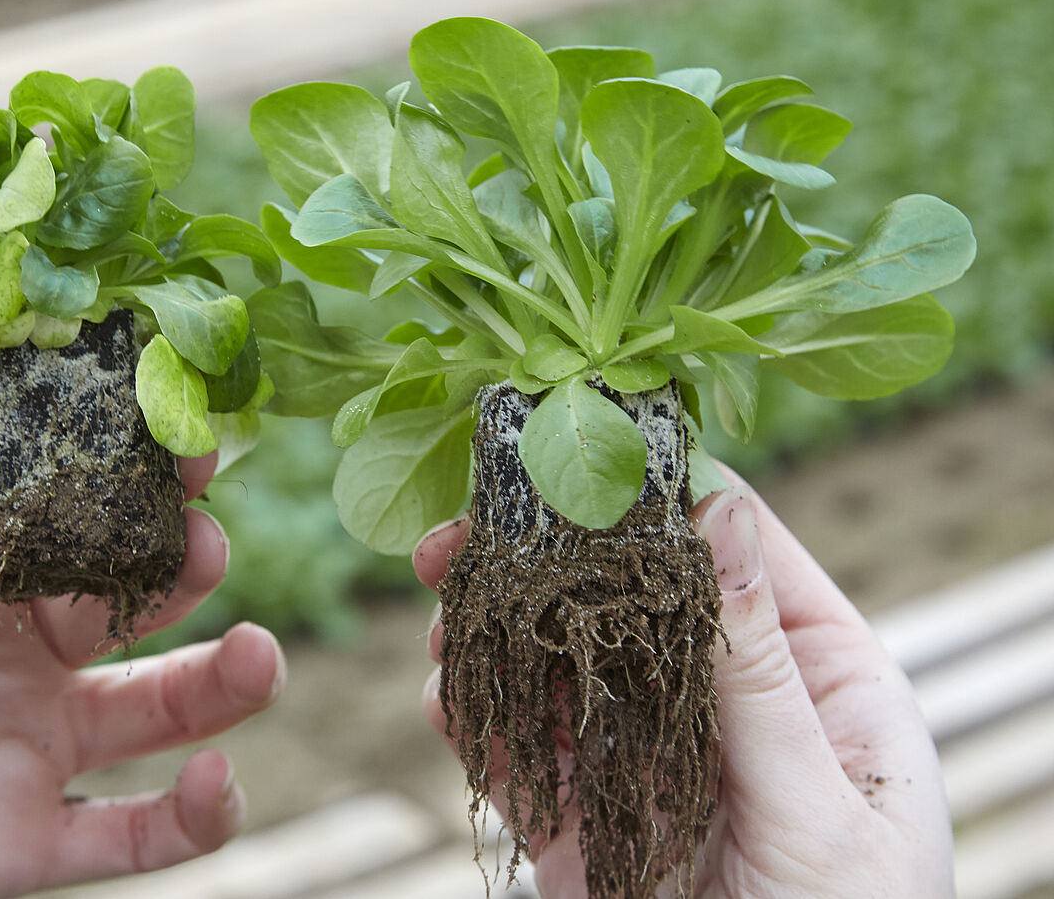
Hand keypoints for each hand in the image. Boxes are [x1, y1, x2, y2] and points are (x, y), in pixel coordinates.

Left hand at [0, 453, 285, 898]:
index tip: (178, 435)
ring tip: (259, 656)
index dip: (126, 473)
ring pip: (159, 708)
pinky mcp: (15, 842)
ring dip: (224, 682)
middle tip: (205, 537)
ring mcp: (21, 743)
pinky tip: (217, 783)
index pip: (67, 507)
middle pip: (129, 597)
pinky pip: (129, 836)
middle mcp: (9, 647)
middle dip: (181, 563)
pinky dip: (192, 818)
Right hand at [415, 475, 952, 897]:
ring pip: (560, 664)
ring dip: (495, 634)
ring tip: (445, 617)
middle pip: (621, 596)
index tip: (568, 451)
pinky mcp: (590, 813)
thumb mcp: (820, 801)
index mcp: (813, 672)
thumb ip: (758, 670)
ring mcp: (647, 749)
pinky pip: (526, 752)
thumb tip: (719, 513)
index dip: (652, 493)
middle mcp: (721, 694)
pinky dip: (479, 721)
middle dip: (539, 561)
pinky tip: (448, 697)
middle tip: (457, 537)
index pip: (729, 548)